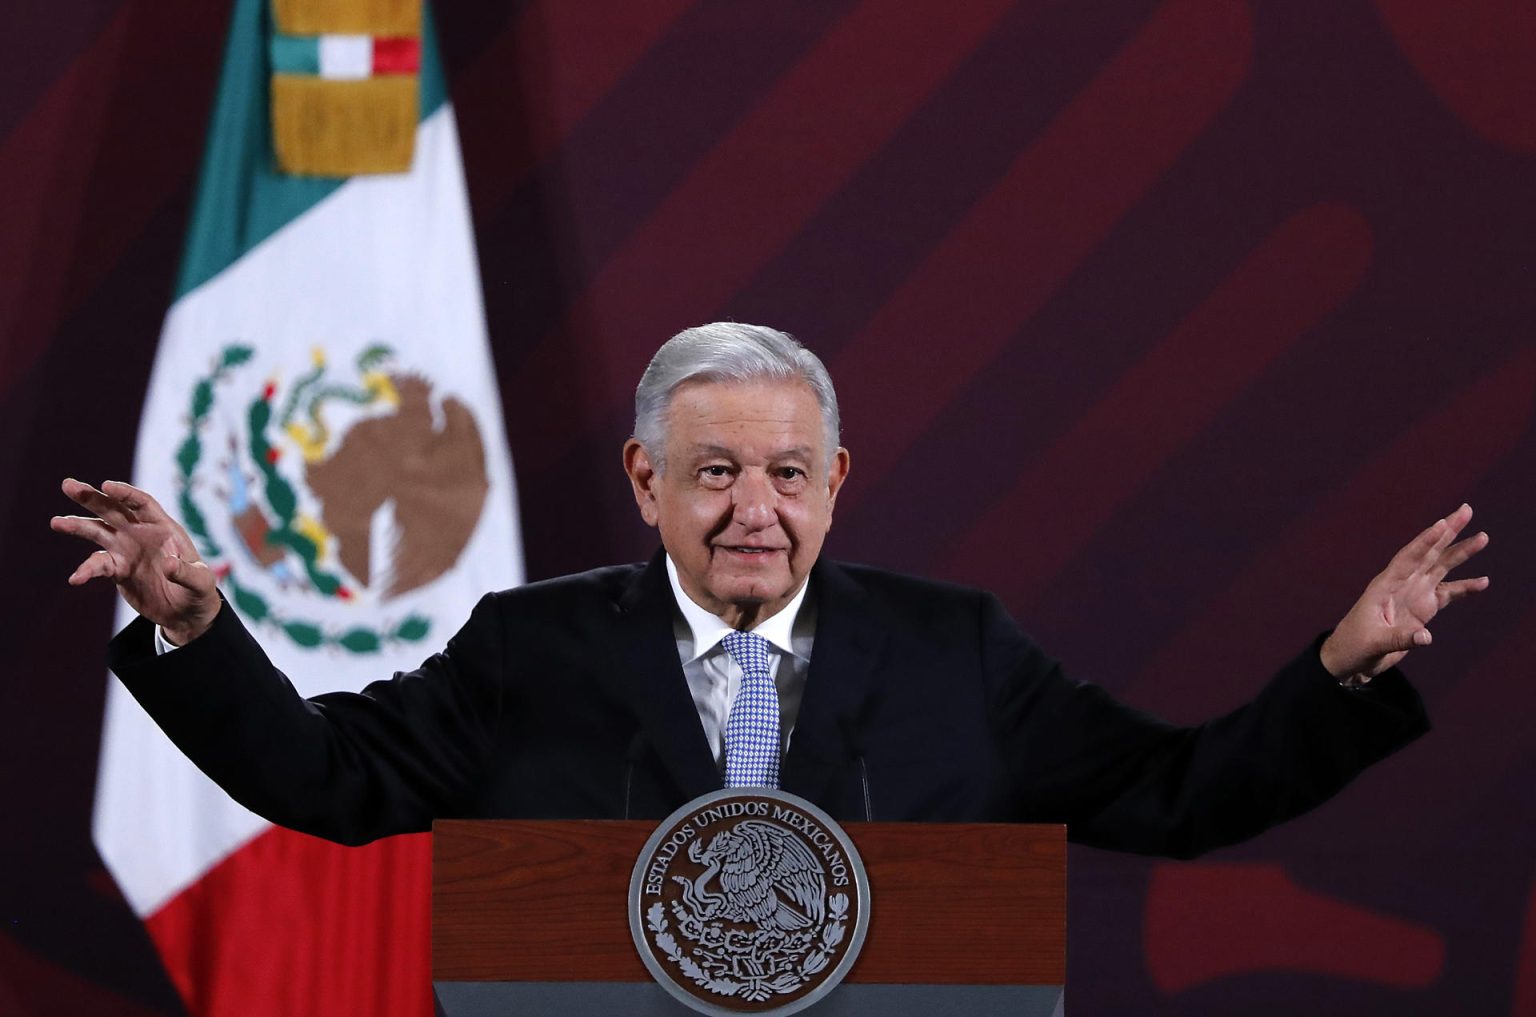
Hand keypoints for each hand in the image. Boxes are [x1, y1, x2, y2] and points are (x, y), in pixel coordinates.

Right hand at [51, 479, 220, 644]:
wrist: (186, 612)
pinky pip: (98, 566)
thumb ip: (186, 573)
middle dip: (91, 497)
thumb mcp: (200, 582)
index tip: (105, 486)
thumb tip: (169, 565)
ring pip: (98, 532)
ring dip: (78, 526)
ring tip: (57, 522)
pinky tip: (76, 579)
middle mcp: (141, 534)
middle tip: (68, 485)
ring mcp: (126, 550)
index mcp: (163, 528)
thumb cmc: (198, 590)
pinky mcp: (117, 570)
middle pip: (113, 510)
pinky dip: (86, 571)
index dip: (124, 493)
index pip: (142, 503)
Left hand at [1320, 504, 1488, 680]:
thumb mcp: (1374, 643)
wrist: (1352, 659)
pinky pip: (1447, 593)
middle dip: (1447, 532)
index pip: (1408, 557)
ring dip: (1460, 553)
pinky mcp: (1423, 608)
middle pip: (1428, 553)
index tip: (1443, 523)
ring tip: (1482, 537)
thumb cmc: (1355, 646)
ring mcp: (1413, 594)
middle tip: (1466, 510)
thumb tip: (1426, 637)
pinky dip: (1464, 587)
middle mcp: (1401, 583)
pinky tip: (1483, 581)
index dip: (1425, 541)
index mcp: (1385, 585)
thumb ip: (1400, 639)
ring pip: (1440, 567)